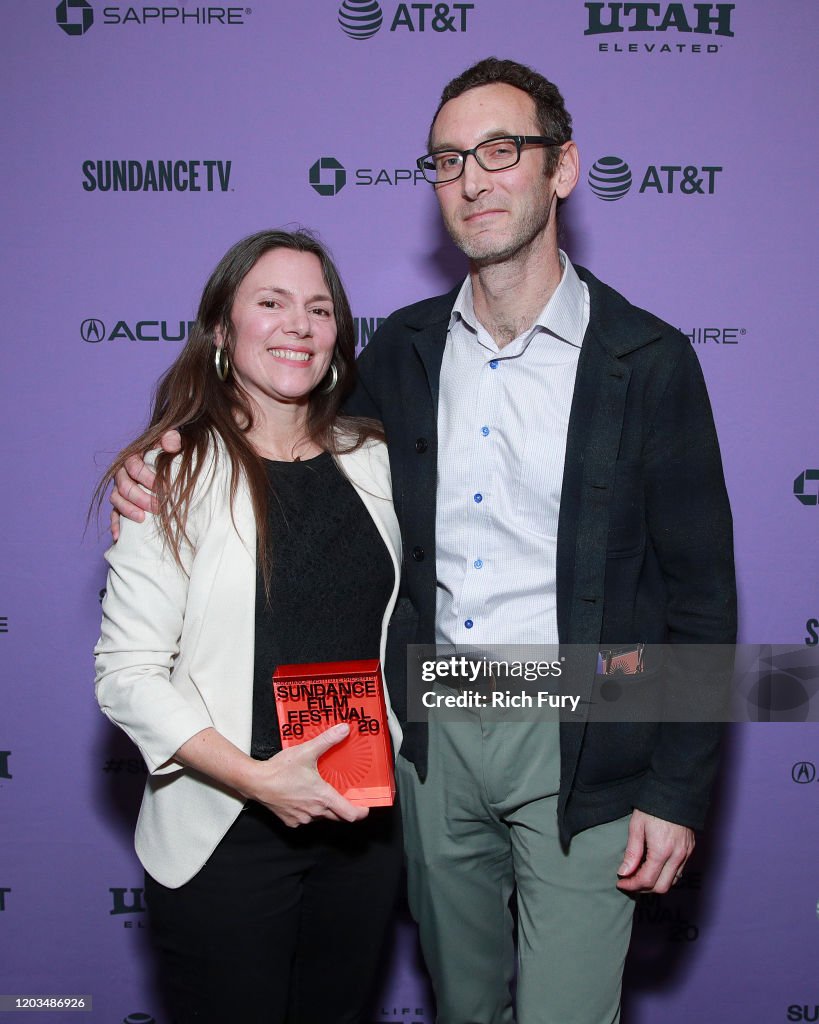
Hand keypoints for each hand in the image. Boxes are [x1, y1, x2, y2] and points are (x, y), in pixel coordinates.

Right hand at [109, 429, 181, 538]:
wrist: (165, 466)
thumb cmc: (168, 456)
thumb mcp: (172, 444)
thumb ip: (171, 439)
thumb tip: (172, 442)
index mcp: (133, 458)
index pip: (134, 466)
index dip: (146, 477)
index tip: (162, 487)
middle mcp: (123, 474)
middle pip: (124, 486)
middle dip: (140, 497)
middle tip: (158, 507)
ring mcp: (120, 491)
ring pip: (116, 500)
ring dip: (128, 510)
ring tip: (142, 519)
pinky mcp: (121, 505)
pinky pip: (113, 515)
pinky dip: (114, 525)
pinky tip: (118, 535)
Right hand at [244, 724, 368, 827]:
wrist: (256, 782)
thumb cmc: (280, 770)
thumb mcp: (306, 751)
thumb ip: (327, 740)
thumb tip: (344, 729)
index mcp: (323, 798)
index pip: (350, 815)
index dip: (360, 812)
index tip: (365, 807)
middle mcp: (315, 812)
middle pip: (337, 817)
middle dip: (344, 808)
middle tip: (346, 796)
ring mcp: (302, 818)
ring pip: (321, 817)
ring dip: (325, 808)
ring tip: (322, 792)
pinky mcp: (291, 821)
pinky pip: (306, 819)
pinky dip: (309, 810)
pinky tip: (304, 797)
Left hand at [616, 809, 693, 893]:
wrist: (675, 791)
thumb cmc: (653, 807)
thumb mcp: (636, 826)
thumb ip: (632, 852)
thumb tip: (624, 873)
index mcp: (662, 850)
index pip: (647, 880)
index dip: (632, 885)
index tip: (620, 882)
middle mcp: (677, 856)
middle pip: (661, 887)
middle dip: (643, 888)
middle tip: (629, 882)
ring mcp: (686, 854)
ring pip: (672, 882)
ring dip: (656, 883)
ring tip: (640, 875)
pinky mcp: (690, 850)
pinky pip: (679, 872)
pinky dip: (666, 875)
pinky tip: (654, 867)